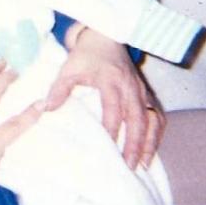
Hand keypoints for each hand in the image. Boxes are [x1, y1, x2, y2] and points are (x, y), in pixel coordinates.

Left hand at [45, 28, 163, 168]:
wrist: (105, 38)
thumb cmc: (85, 56)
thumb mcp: (68, 68)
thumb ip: (59, 88)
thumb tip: (46, 109)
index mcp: (111, 81)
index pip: (113, 109)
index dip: (112, 129)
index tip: (108, 148)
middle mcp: (131, 88)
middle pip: (138, 119)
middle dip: (135, 144)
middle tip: (130, 166)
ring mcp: (142, 91)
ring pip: (153, 120)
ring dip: (150, 143)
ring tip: (143, 165)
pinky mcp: (147, 94)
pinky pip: (159, 116)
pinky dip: (157, 134)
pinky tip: (151, 151)